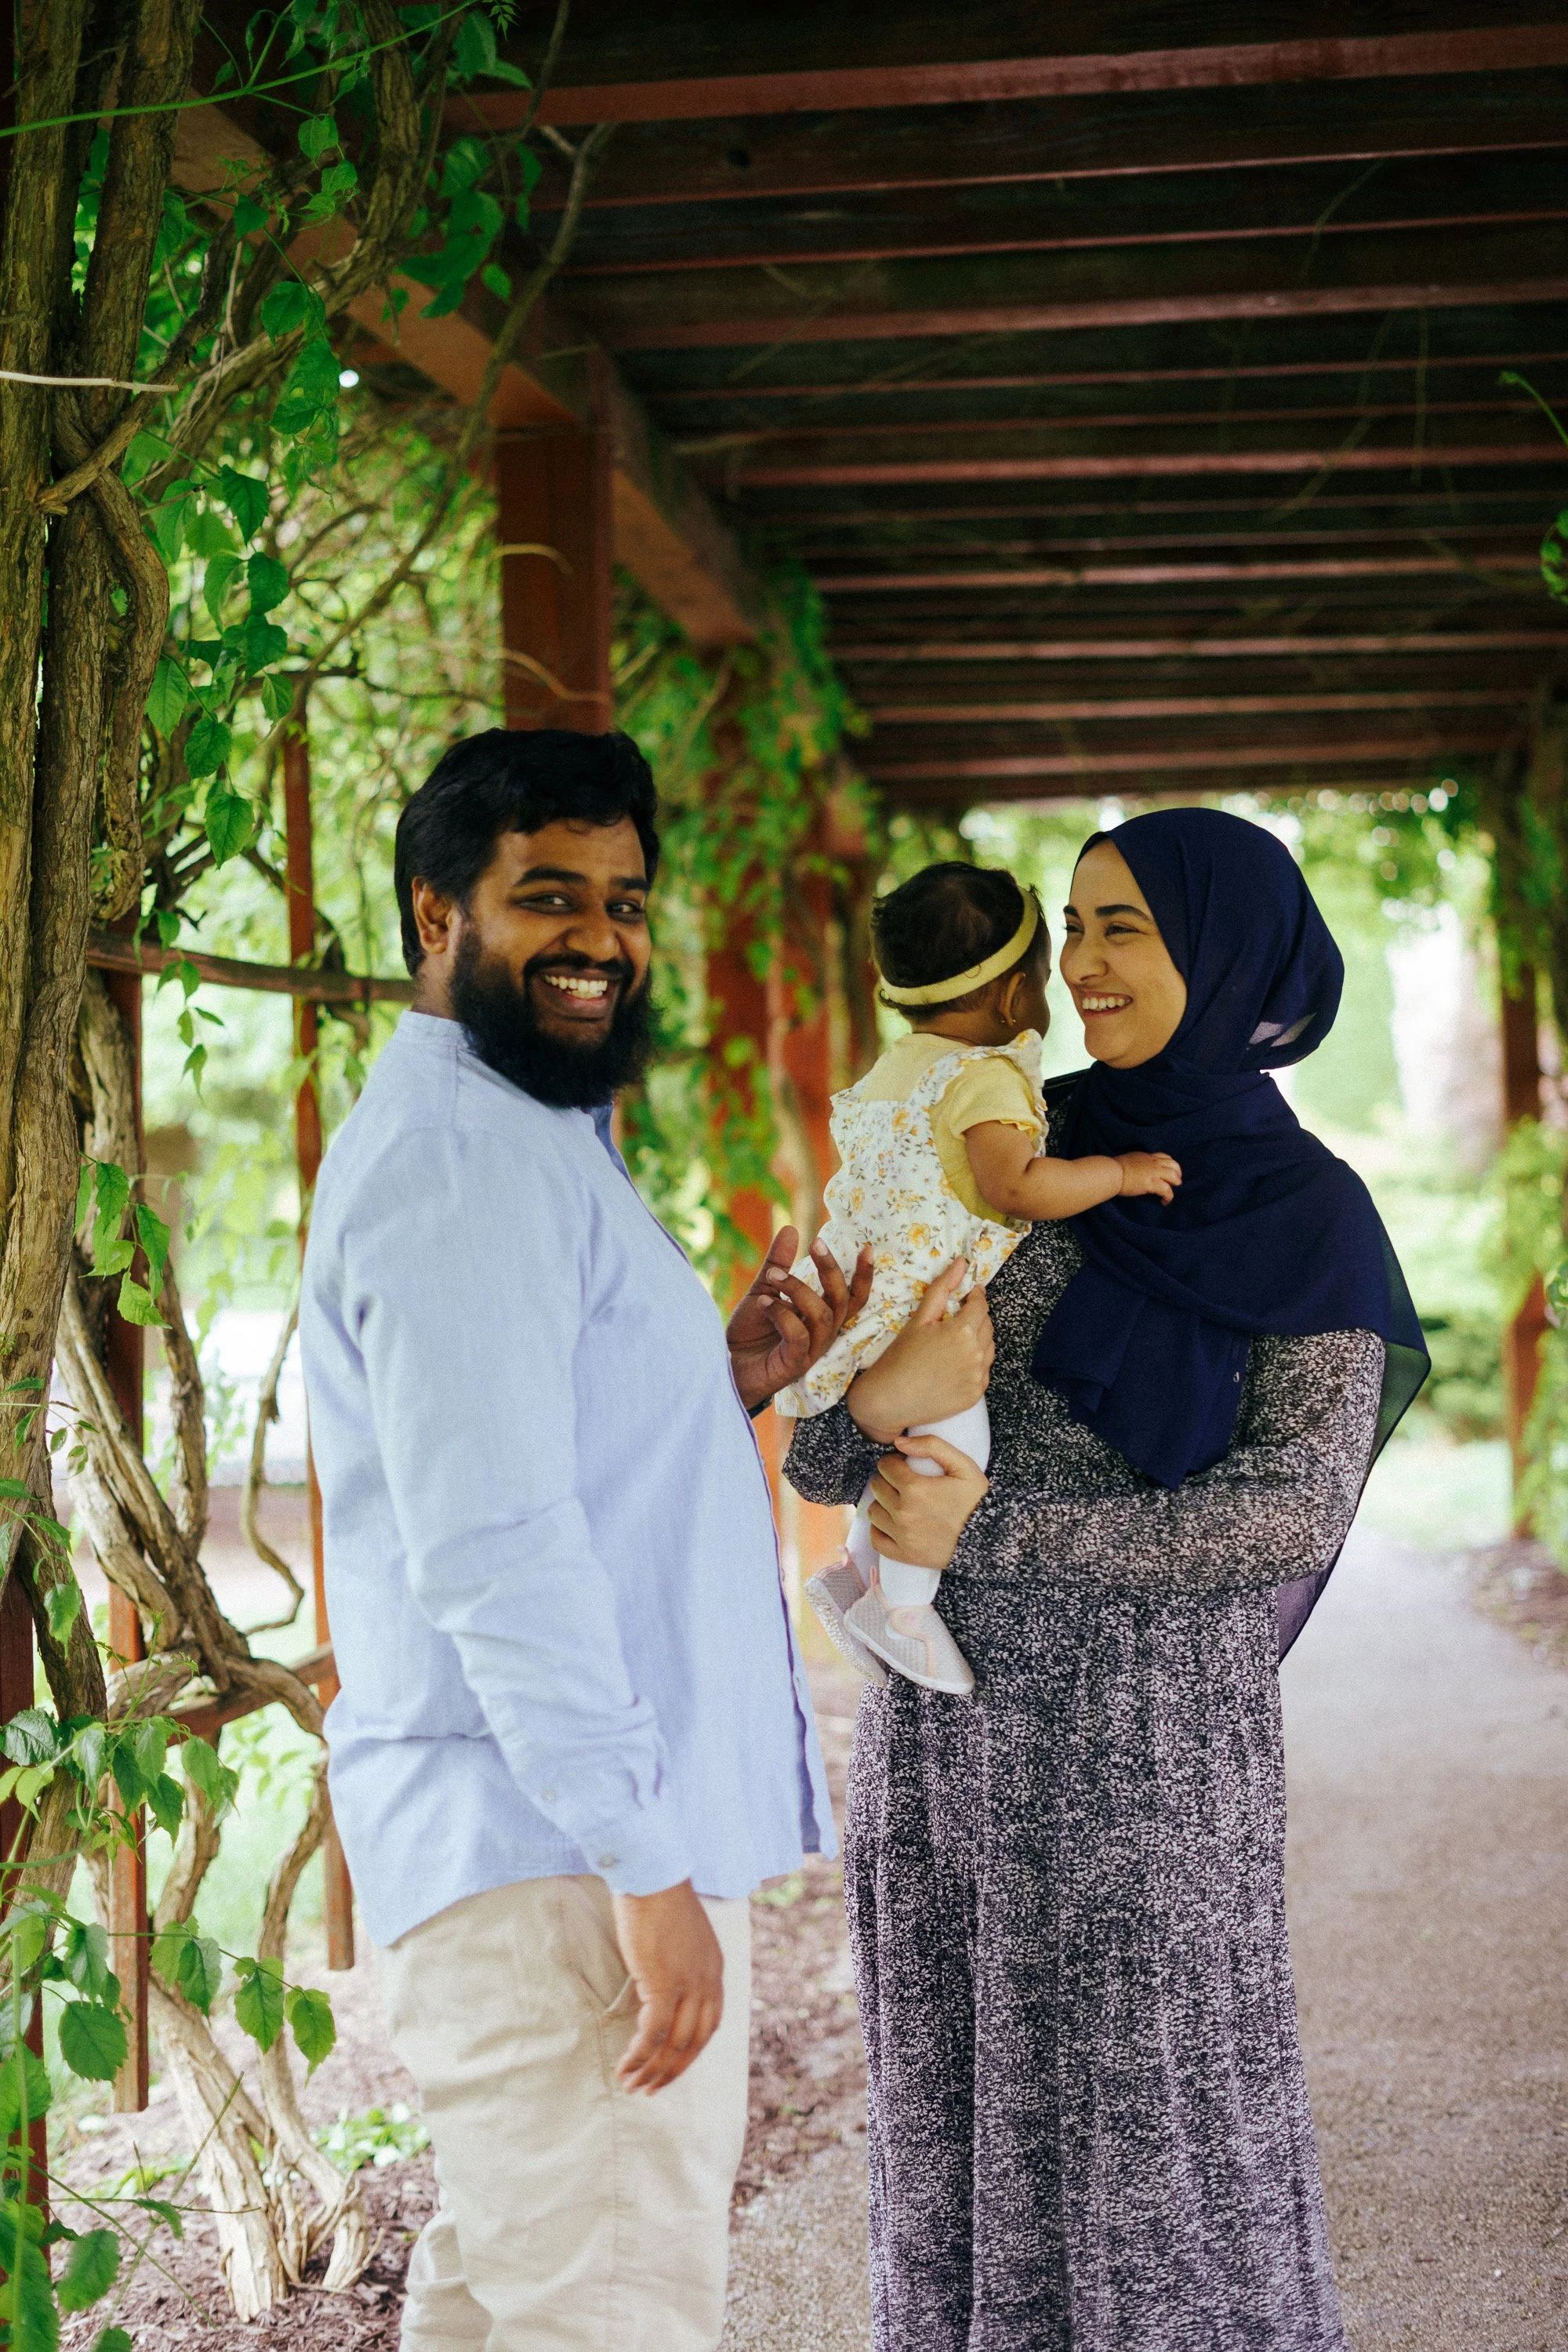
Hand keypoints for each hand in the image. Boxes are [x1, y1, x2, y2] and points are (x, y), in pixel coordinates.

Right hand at [611, 1880, 724, 2093]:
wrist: (652, 1874)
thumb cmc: (658, 1899)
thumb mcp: (678, 1938)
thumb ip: (676, 1965)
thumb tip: (654, 1989)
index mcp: (714, 1970)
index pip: (709, 2024)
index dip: (689, 2052)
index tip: (670, 2068)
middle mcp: (707, 1981)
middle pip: (695, 2041)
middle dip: (672, 2070)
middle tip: (651, 2089)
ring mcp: (688, 1984)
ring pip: (674, 2043)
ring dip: (652, 2069)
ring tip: (632, 2085)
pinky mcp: (664, 1984)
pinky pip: (653, 2032)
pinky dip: (639, 2054)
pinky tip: (625, 2066)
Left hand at [726, 1226, 873, 1412]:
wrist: (725, 1365)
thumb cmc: (750, 1333)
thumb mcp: (764, 1290)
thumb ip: (778, 1263)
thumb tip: (791, 1228)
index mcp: (820, 1318)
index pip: (852, 1298)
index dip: (864, 1276)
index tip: (867, 1247)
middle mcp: (822, 1335)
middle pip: (841, 1301)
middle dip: (831, 1269)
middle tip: (816, 1242)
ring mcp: (810, 1352)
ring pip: (821, 1315)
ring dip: (797, 1289)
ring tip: (772, 1276)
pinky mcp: (793, 1365)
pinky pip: (798, 1336)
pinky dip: (782, 1314)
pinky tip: (764, 1304)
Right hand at [846, 1259, 992, 1443]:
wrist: (889, 1400)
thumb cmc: (899, 1356)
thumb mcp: (919, 1319)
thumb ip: (943, 1288)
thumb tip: (962, 1262)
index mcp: (964, 1331)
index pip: (981, 1305)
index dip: (975, 1297)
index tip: (968, 1295)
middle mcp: (977, 1354)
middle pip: (987, 1326)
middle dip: (976, 1318)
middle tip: (955, 1319)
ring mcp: (978, 1377)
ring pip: (988, 1349)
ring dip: (977, 1341)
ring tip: (952, 1343)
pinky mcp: (975, 1395)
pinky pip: (983, 1371)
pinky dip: (974, 1364)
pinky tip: (952, 1365)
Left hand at [867, 1432, 989, 1571]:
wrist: (990, 1538)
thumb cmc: (977, 1500)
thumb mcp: (963, 1466)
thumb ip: (932, 1446)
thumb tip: (899, 1442)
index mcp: (915, 1488)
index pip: (885, 1467)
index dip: (893, 1462)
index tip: (903, 1465)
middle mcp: (903, 1512)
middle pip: (877, 1487)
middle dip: (886, 1480)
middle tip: (902, 1483)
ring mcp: (902, 1536)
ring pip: (874, 1512)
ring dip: (882, 1504)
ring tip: (898, 1502)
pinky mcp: (905, 1555)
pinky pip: (876, 1540)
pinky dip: (879, 1530)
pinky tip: (891, 1523)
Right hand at [1116, 1151, 1181, 1203]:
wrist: (1112, 1172)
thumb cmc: (1114, 1168)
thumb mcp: (1128, 1160)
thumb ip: (1136, 1164)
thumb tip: (1135, 1171)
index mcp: (1147, 1157)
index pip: (1165, 1157)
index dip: (1170, 1165)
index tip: (1168, 1172)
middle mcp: (1154, 1163)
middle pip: (1174, 1165)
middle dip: (1177, 1174)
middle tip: (1175, 1183)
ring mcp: (1154, 1172)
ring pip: (1174, 1177)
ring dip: (1175, 1185)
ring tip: (1171, 1192)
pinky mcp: (1153, 1183)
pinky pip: (1167, 1191)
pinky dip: (1169, 1197)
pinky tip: (1165, 1202)